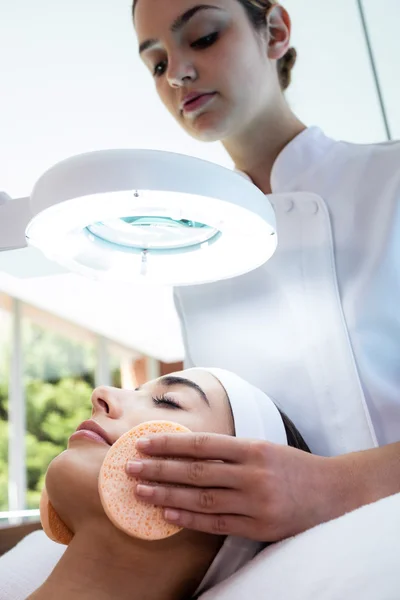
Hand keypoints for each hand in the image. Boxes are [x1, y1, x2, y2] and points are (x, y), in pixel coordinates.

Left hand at [125, 432, 341, 540]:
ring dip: (167, 495)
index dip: (171, 444)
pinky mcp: (258, 527)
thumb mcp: (264, 447)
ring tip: (141, 490)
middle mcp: (252, 474)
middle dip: (159, 469)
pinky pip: (216, 523)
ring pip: (201, 498)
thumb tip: (185, 451)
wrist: (331, 492)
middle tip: (130, 467)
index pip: (202, 444)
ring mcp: (255, 502)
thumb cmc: (292, 466)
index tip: (144, 443)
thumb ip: (230, 450)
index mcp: (253, 448)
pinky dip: (190, 518)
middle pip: (196, 471)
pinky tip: (167, 514)